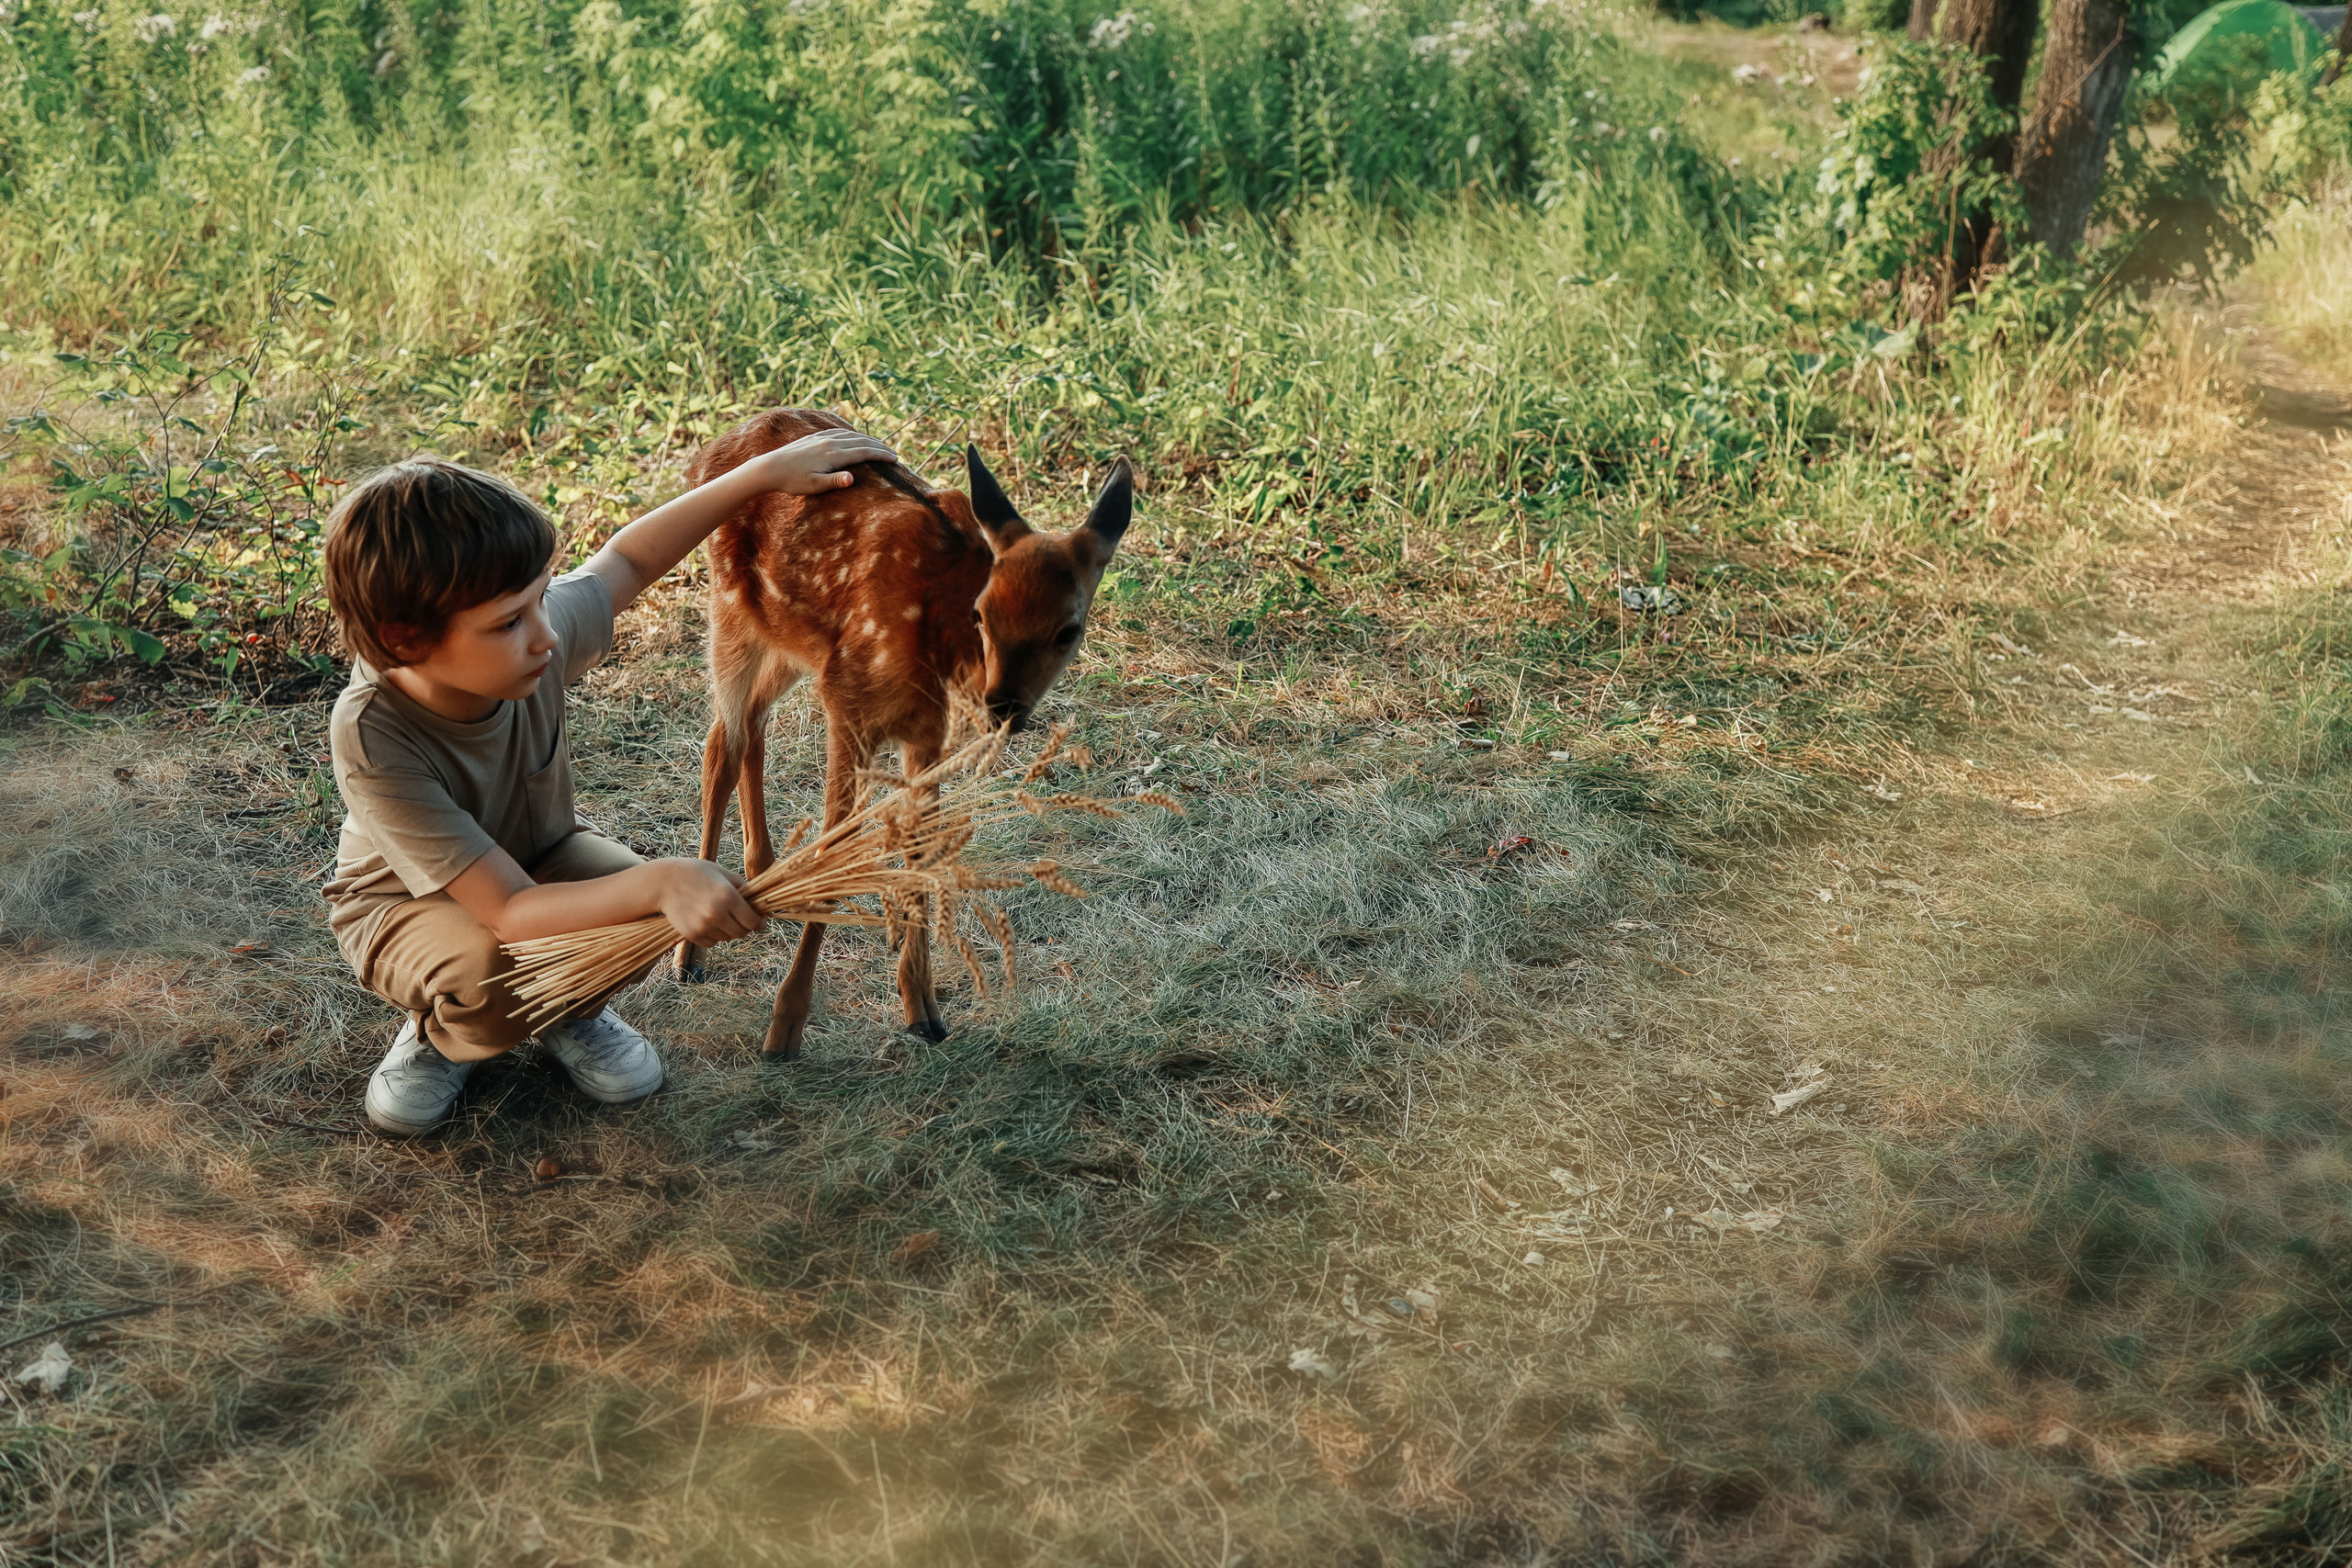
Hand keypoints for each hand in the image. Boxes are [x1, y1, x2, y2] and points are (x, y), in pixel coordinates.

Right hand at [651, 858, 766, 945]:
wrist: (664, 882)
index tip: (759, 921)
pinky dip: (713, 935)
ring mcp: (703, 926)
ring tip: (718, 914)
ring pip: (727, 938)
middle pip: (742, 933)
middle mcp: (717, 913)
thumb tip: (762, 904)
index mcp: (728, 896)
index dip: (759, 923)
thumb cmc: (697, 874)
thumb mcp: (723, 874)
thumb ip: (744, 887)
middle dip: (744, 926)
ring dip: (727, 930)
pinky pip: (712, 942)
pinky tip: (706, 920)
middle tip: (738, 917)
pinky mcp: (692, 935)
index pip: (754, 922)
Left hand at [759, 429, 899, 494]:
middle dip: (879, 446)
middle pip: (861, 441)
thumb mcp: (815, 486)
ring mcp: (821, 437)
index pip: (864, 452)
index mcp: (833, 454)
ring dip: (867, 439)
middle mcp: (829, 442)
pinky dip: (851, 433)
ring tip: (878, 445)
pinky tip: (852, 436)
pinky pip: (837, 431)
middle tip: (893, 453)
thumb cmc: (792, 481)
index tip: (895, 459)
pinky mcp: (813, 437)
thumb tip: (852, 479)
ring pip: (850, 435)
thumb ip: (835, 481)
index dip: (881, 455)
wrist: (769, 467)